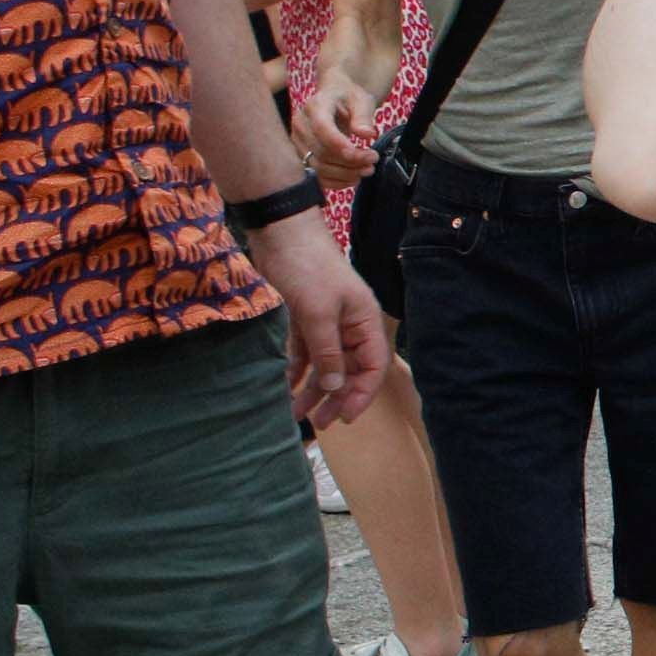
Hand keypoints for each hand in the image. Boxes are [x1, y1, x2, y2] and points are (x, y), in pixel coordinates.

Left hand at [247, 209, 390, 428]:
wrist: (281, 232)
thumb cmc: (307, 269)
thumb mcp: (319, 313)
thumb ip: (328, 352)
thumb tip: (337, 387)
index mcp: (365, 321)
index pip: (373, 366)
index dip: (363, 394)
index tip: (345, 417)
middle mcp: (350, 325)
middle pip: (349, 370)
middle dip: (336, 398)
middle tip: (320, 423)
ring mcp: (327, 322)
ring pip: (325, 364)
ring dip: (313, 389)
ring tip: (297, 413)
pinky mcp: (304, 318)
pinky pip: (305, 352)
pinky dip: (297, 370)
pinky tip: (286, 387)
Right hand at [302, 78, 381, 184]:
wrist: (333, 97)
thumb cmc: (347, 97)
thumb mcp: (360, 99)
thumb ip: (363, 116)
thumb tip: (367, 134)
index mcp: (315, 107)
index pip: (323, 129)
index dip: (342, 146)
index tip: (367, 155)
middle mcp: (301, 125)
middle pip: (322, 152)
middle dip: (351, 162)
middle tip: (373, 161)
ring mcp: (298, 142)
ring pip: (319, 167)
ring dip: (345, 174)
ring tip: (367, 170)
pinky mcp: (300, 155)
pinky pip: (315, 176)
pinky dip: (336, 182)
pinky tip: (353, 178)